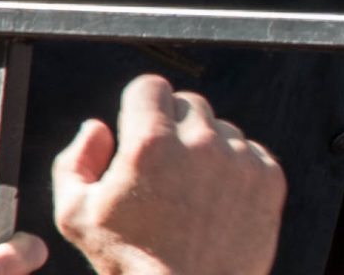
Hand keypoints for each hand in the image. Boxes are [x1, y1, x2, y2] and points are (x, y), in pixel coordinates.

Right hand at [52, 77, 284, 274]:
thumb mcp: (76, 216)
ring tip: (188, 193)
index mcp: (150, 145)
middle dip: (171, 125)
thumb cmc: (131, 263)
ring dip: (204, 147)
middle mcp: (200, 143)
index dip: (139, 105)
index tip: (137, 125)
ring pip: (221, 128)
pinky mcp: (269, 177)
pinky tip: (215, 202)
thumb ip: (75, 161)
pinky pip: (250, 152)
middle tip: (161, 167)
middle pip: (187, 103)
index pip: (149, 86)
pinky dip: (234, 168)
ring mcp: (239, 159)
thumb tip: (96, 127)